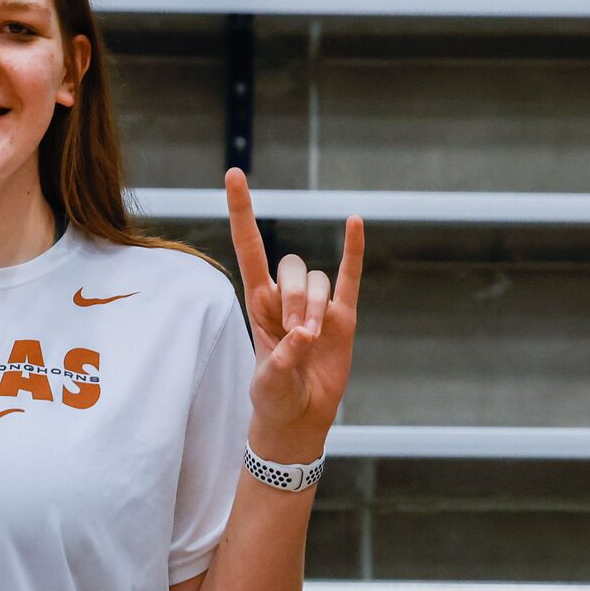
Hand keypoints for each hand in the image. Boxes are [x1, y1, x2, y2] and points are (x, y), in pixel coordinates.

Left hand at [226, 169, 361, 462]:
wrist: (299, 416)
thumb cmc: (274, 398)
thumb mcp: (269, 383)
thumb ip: (282, 359)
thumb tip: (305, 334)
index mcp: (257, 303)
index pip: (249, 247)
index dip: (242, 211)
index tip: (234, 174)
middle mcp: (285, 296)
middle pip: (292, 268)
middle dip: (296, 300)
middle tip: (296, 336)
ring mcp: (316, 304)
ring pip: (319, 280)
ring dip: (315, 307)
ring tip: (311, 341)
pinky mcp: (342, 317)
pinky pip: (349, 276)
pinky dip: (353, 250)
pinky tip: (355, 222)